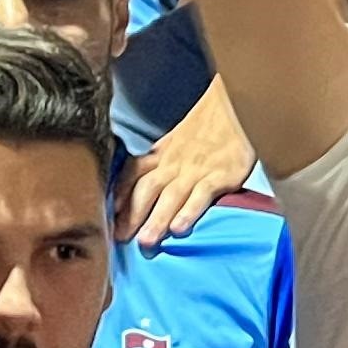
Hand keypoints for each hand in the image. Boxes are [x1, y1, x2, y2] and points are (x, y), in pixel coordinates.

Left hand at [115, 85, 253, 248]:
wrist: (238, 105)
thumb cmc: (212, 122)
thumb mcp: (181, 135)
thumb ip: (165, 155)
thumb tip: (147, 178)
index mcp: (164, 152)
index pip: (135, 172)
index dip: (121, 194)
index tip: (109, 213)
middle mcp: (175, 162)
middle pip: (148, 189)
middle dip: (132, 215)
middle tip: (120, 238)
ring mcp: (197, 169)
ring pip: (171, 197)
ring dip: (156, 220)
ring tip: (146, 242)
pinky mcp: (221, 175)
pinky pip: (201, 195)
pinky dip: (189, 212)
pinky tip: (179, 229)